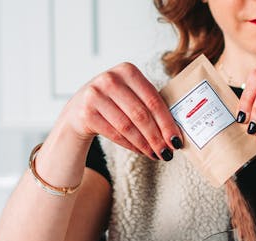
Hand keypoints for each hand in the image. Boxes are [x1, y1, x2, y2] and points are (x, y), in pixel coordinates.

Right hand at [60, 63, 181, 160]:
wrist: (78, 109)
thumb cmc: (114, 102)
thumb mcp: (130, 93)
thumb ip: (149, 104)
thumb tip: (174, 131)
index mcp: (127, 70)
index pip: (153, 100)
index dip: (167, 123)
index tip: (177, 140)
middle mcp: (110, 79)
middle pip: (141, 115)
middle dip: (157, 137)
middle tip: (168, 153)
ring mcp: (95, 95)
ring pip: (128, 126)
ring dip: (145, 144)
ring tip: (156, 155)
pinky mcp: (86, 113)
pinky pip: (115, 134)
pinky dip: (131, 145)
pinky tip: (142, 151)